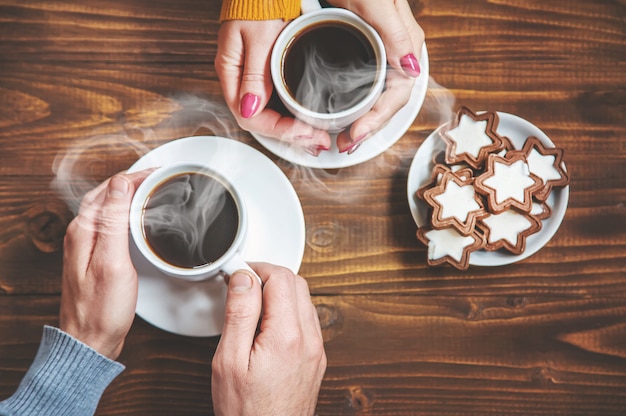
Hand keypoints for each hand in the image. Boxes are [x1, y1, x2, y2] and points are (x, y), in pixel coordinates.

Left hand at [59, 170, 149, 359]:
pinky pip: (110, 223)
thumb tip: (120, 185)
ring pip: (108, 207)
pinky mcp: (95, 255)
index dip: (135, 177)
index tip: (158, 173)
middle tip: (158, 176)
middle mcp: (81, 234)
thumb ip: (114, 221)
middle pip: (106, 194)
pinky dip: (126, 212)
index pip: (110, 189)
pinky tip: (138, 216)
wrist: (90, 339)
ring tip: (151, 189)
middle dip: (132, 180)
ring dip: (128, 194)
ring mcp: (87, 245)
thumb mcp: (112, 261)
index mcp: (84, 230)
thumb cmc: (101, 309)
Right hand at [212, 263, 326, 415]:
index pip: (281, 278)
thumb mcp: (229, 361)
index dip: (257, 268)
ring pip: (304, 300)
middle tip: (243, 286)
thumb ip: (240, 314)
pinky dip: (287, 311)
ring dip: (279, 293)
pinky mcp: (316, 359)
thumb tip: (244, 278)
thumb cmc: (247, 411)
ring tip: (252, 307)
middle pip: (297, 284)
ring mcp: (316, 350)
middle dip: (269, 277)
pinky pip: (306, 320)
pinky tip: (267, 325)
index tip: (237, 274)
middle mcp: (309, 340)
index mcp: (287, 336)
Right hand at [216, 20, 331, 155]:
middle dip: (291, 136)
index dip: (279, 130)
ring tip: (318, 137)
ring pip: (271, 115)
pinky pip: (278, 102)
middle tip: (319, 142)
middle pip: (262, 122)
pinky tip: (309, 120)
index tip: (305, 134)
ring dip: (295, 130)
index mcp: (231, 72)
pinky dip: (295, 115)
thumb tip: (250, 108)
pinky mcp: (267, 71)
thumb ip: (254, 73)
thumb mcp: (258, 35)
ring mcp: (253, 76)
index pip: (251, 117)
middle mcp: (241, 79)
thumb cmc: (258, 0)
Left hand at [331, 0, 425, 152]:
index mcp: (406, 45)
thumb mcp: (378, 4)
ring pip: (379, 97)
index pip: (398, 95)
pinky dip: (357, 105)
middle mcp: (398, 52)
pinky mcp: (366, 51)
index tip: (355, 135)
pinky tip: (343, 114)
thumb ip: (397, 34)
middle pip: (388, 102)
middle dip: (369, 128)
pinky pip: (367, 86)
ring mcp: (383, 53)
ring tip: (344, 138)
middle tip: (345, 145)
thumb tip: (413, 69)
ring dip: (363, 121)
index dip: (377, 120)